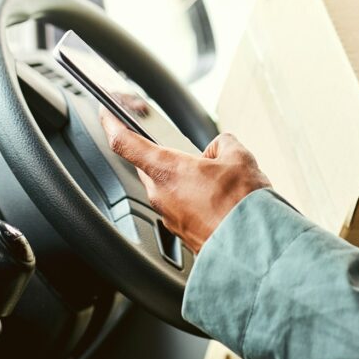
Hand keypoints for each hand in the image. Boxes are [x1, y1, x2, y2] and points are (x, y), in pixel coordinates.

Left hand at [100, 110, 271, 252]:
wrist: (252, 245)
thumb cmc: (242, 205)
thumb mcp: (238, 157)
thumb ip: (222, 143)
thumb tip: (219, 147)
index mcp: (167, 169)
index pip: (124, 142)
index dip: (111, 123)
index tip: (106, 113)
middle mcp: (160, 194)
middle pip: (149, 165)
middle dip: (166, 155)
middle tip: (192, 152)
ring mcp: (169, 216)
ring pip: (167, 186)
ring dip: (184, 178)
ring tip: (216, 180)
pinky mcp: (180, 232)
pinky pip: (179, 206)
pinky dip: (192, 199)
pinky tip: (217, 199)